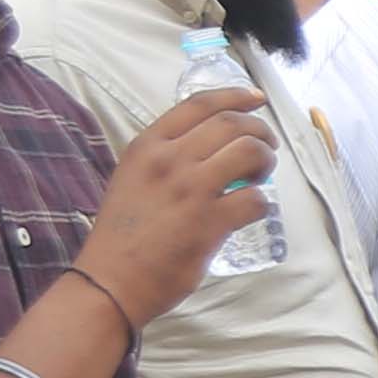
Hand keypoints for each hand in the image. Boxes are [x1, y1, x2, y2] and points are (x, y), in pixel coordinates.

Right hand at [80, 87, 275, 318]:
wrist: (110, 281)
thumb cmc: (122, 234)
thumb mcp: (133, 178)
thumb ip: (165, 158)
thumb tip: (207, 150)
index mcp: (148, 145)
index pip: (199, 104)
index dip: (235, 96)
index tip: (256, 99)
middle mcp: (169, 159)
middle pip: (231, 124)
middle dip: (259, 131)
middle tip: (267, 148)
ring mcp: (190, 189)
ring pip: (249, 152)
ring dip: (265, 159)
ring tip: (261, 175)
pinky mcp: (209, 222)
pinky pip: (254, 199)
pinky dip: (262, 202)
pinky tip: (251, 210)